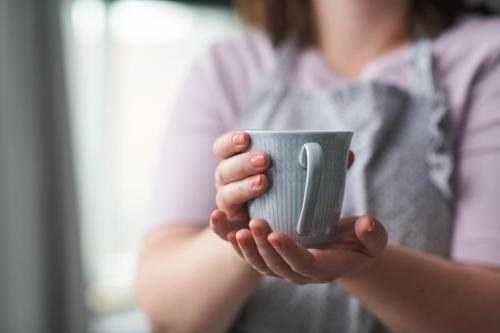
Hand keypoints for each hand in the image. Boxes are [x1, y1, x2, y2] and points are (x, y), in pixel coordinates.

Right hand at [211, 130, 354, 243]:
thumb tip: (347, 156)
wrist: (283, 230)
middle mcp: (229, 183)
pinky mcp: (233, 231)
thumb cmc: (292, 195)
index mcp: (240, 164)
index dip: (230, 142)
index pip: (224, 148)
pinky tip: (225, 221)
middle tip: (265, 160)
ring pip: (225, 197)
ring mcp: (229, 207)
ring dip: (241, 188)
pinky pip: (221, 231)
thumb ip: (324, 168)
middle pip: (224, 170)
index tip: (247, 137)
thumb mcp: (306, 179)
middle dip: (242, 163)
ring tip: (264, 183)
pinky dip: (220, 226)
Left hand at [211, 213, 387, 283]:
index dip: (289, 252)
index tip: (276, 234)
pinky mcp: (272, 258)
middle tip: (253, 224)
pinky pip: (251, 255)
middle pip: (276, 266)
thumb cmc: (359, 242)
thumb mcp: (372, 238)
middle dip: (262, 247)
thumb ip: (373, 234)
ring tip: (235, 229)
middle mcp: (299, 273)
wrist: (345, 250)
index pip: (304, 264)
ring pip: (260, 264)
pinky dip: (235, 243)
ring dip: (245, 249)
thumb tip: (367, 225)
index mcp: (324, 268)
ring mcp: (283, 267)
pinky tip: (224, 227)